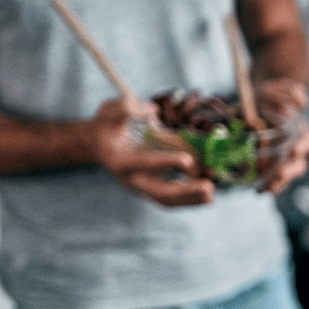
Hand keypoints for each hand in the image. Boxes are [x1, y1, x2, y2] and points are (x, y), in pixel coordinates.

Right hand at [89, 97, 213, 206]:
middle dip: (186, 191)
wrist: (97, 145)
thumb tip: (152, 110)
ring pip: (167, 200)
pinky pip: (171, 199)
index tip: (188, 160)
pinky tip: (208, 197)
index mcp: (120, 160)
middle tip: (208, 186)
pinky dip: (189, 199)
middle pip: (159, 192)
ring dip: (191, 199)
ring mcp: (141, 187)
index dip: (165, 162)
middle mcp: (131, 179)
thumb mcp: (111, 110)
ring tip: (212, 194)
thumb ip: (127, 108)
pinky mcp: (150, 189)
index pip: (144, 163)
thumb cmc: (107, 125)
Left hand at [255, 78, 308, 193]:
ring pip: (287, 175)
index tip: (295, 149)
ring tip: (269, 188)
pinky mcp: (272, 166)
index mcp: (302, 132)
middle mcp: (296, 149)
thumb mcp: (282, 88)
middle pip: (298, 163)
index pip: (308, 142)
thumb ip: (293, 91)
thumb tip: (303, 102)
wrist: (260, 104)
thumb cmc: (272, 96)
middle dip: (290, 170)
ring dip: (279, 182)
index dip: (303, 146)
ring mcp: (284, 160)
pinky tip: (261, 190)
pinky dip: (269, 185)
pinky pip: (274, 179)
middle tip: (281, 173)